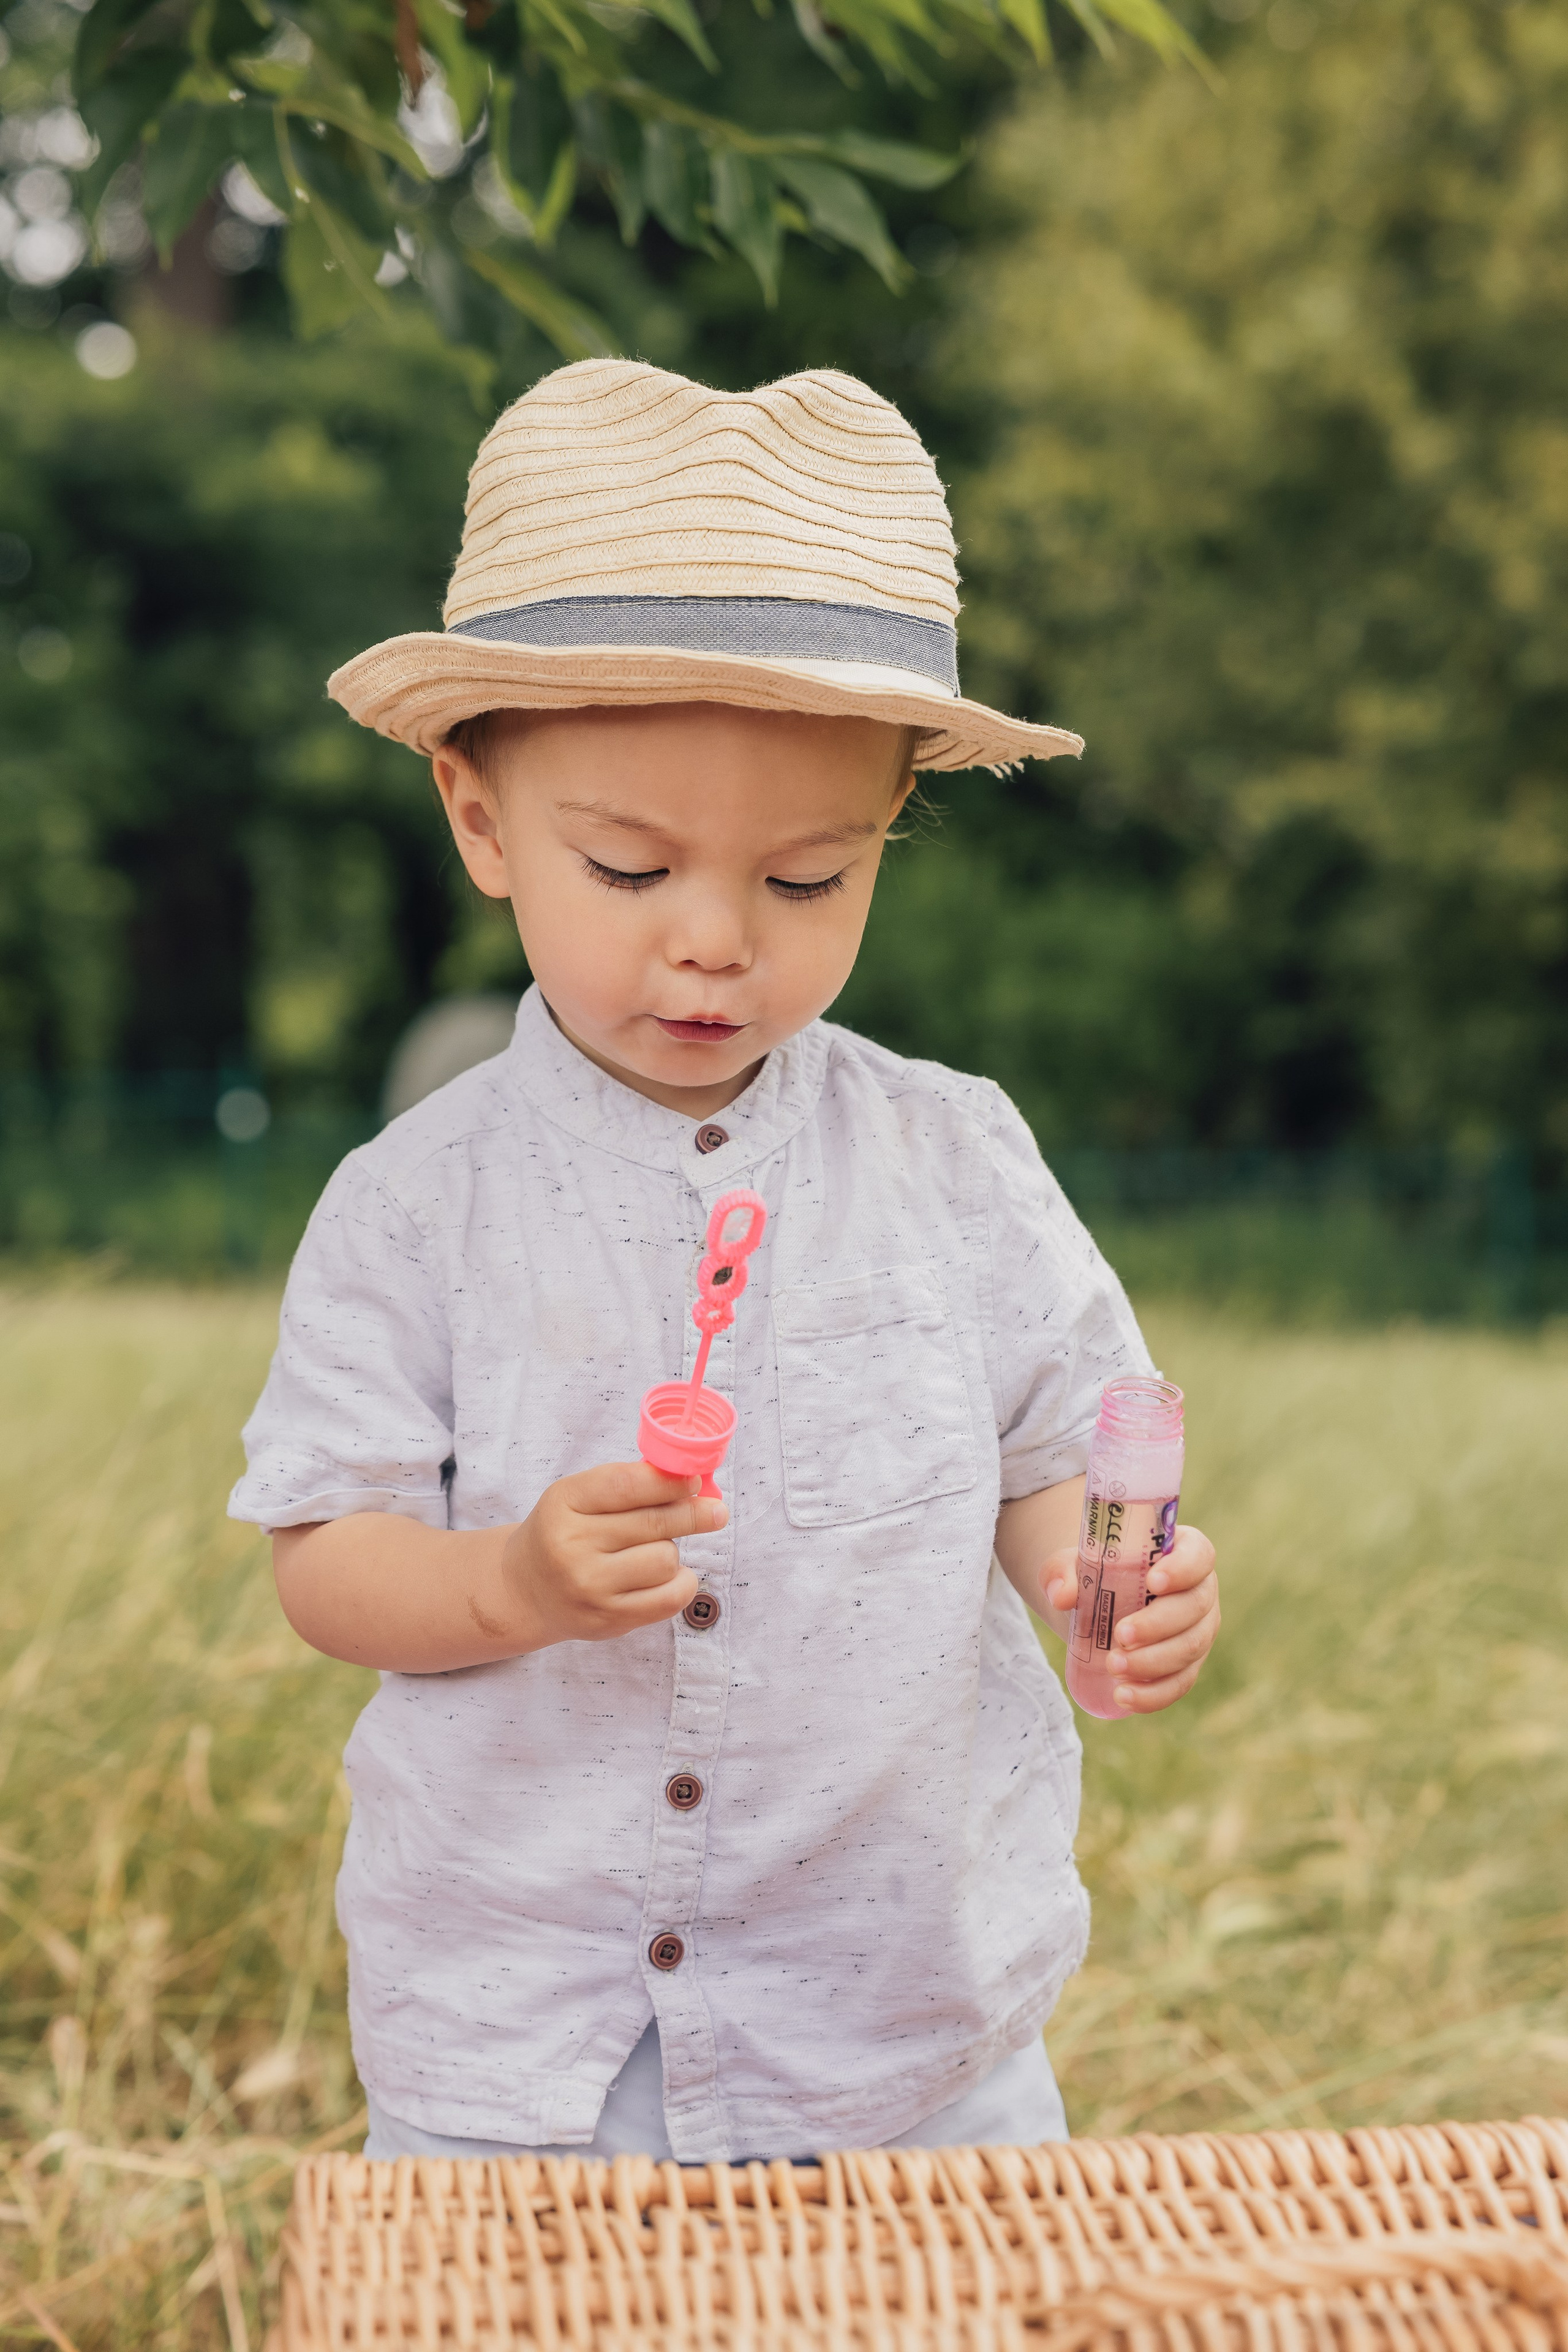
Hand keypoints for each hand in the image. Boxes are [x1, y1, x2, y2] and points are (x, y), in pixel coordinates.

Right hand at [503, 1461, 722, 1646]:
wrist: (526, 1590)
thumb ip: (627, 1483)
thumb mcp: (578, 1496)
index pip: (628, 1486)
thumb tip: (690, 1480)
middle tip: (716, 1511)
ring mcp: (589, 1587)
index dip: (670, 1481)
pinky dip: (680, 1583)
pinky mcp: (608, 1620)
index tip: (695, 1481)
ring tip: (654, 1550)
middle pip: (654, 1523)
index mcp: (564, 1503)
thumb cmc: (563, 1533)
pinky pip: (669, 1598)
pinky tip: (670, 1575)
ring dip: (671, 1552)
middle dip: (693, 1513)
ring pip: (665, 1559)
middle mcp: (571, 1546)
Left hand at [1040, 1525, 1219, 1712]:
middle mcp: (1200, 1591)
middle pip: (1195, 1607)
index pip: (1199, 1555)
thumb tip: (1062, 1595)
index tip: (1152, 1582)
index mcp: (1183, 1552)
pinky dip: (1154, 1694)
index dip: (1183, 1568)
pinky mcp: (1187, 1665)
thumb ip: (1062, 1571)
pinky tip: (1124, 1695)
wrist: (1096, 1604)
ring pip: (1190, 1648)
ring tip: (1113, 1666)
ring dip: (1153, 1661)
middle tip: (1119, 1635)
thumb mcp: (1072, 1563)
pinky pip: (1180, 1683)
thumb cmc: (1095, 1573)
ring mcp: (1198, 1630)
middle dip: (1158, 1624)